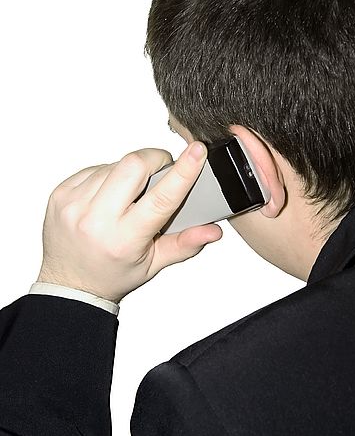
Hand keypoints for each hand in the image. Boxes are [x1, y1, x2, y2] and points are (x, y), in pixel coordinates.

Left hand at [37, 142, 222, 302]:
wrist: (68, 284)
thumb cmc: (112, 274)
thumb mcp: (153, 264)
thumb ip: (185, 244)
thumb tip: (213, 230)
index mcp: (124, 240)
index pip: (160, 199)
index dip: (183, 172)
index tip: (197, 151)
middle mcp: (95, 220)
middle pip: (133, 165)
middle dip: (154, 160)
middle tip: (160, 172)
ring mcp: (73, 205)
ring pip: (114, 164)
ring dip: (128, 172)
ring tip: (127, 195)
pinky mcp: (60, 194)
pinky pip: (94, 168)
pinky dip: (107, 176)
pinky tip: (108, 195)